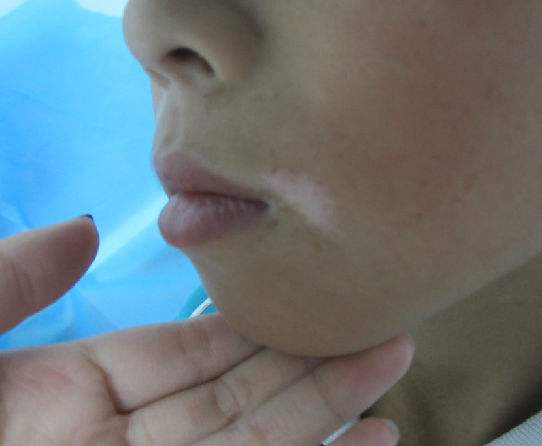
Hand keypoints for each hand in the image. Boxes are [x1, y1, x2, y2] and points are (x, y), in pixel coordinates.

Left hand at [0, 217, 413, 444]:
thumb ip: (13, 280)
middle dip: (314, 359)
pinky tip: (373, 441)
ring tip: (392, 363)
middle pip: (241, 395)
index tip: (309, 293)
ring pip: (261, 442)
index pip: (187, 350)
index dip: (252, 325)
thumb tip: (89, 228)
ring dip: (332, 408)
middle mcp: (124, 443)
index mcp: (73, 394)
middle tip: (383, 321)